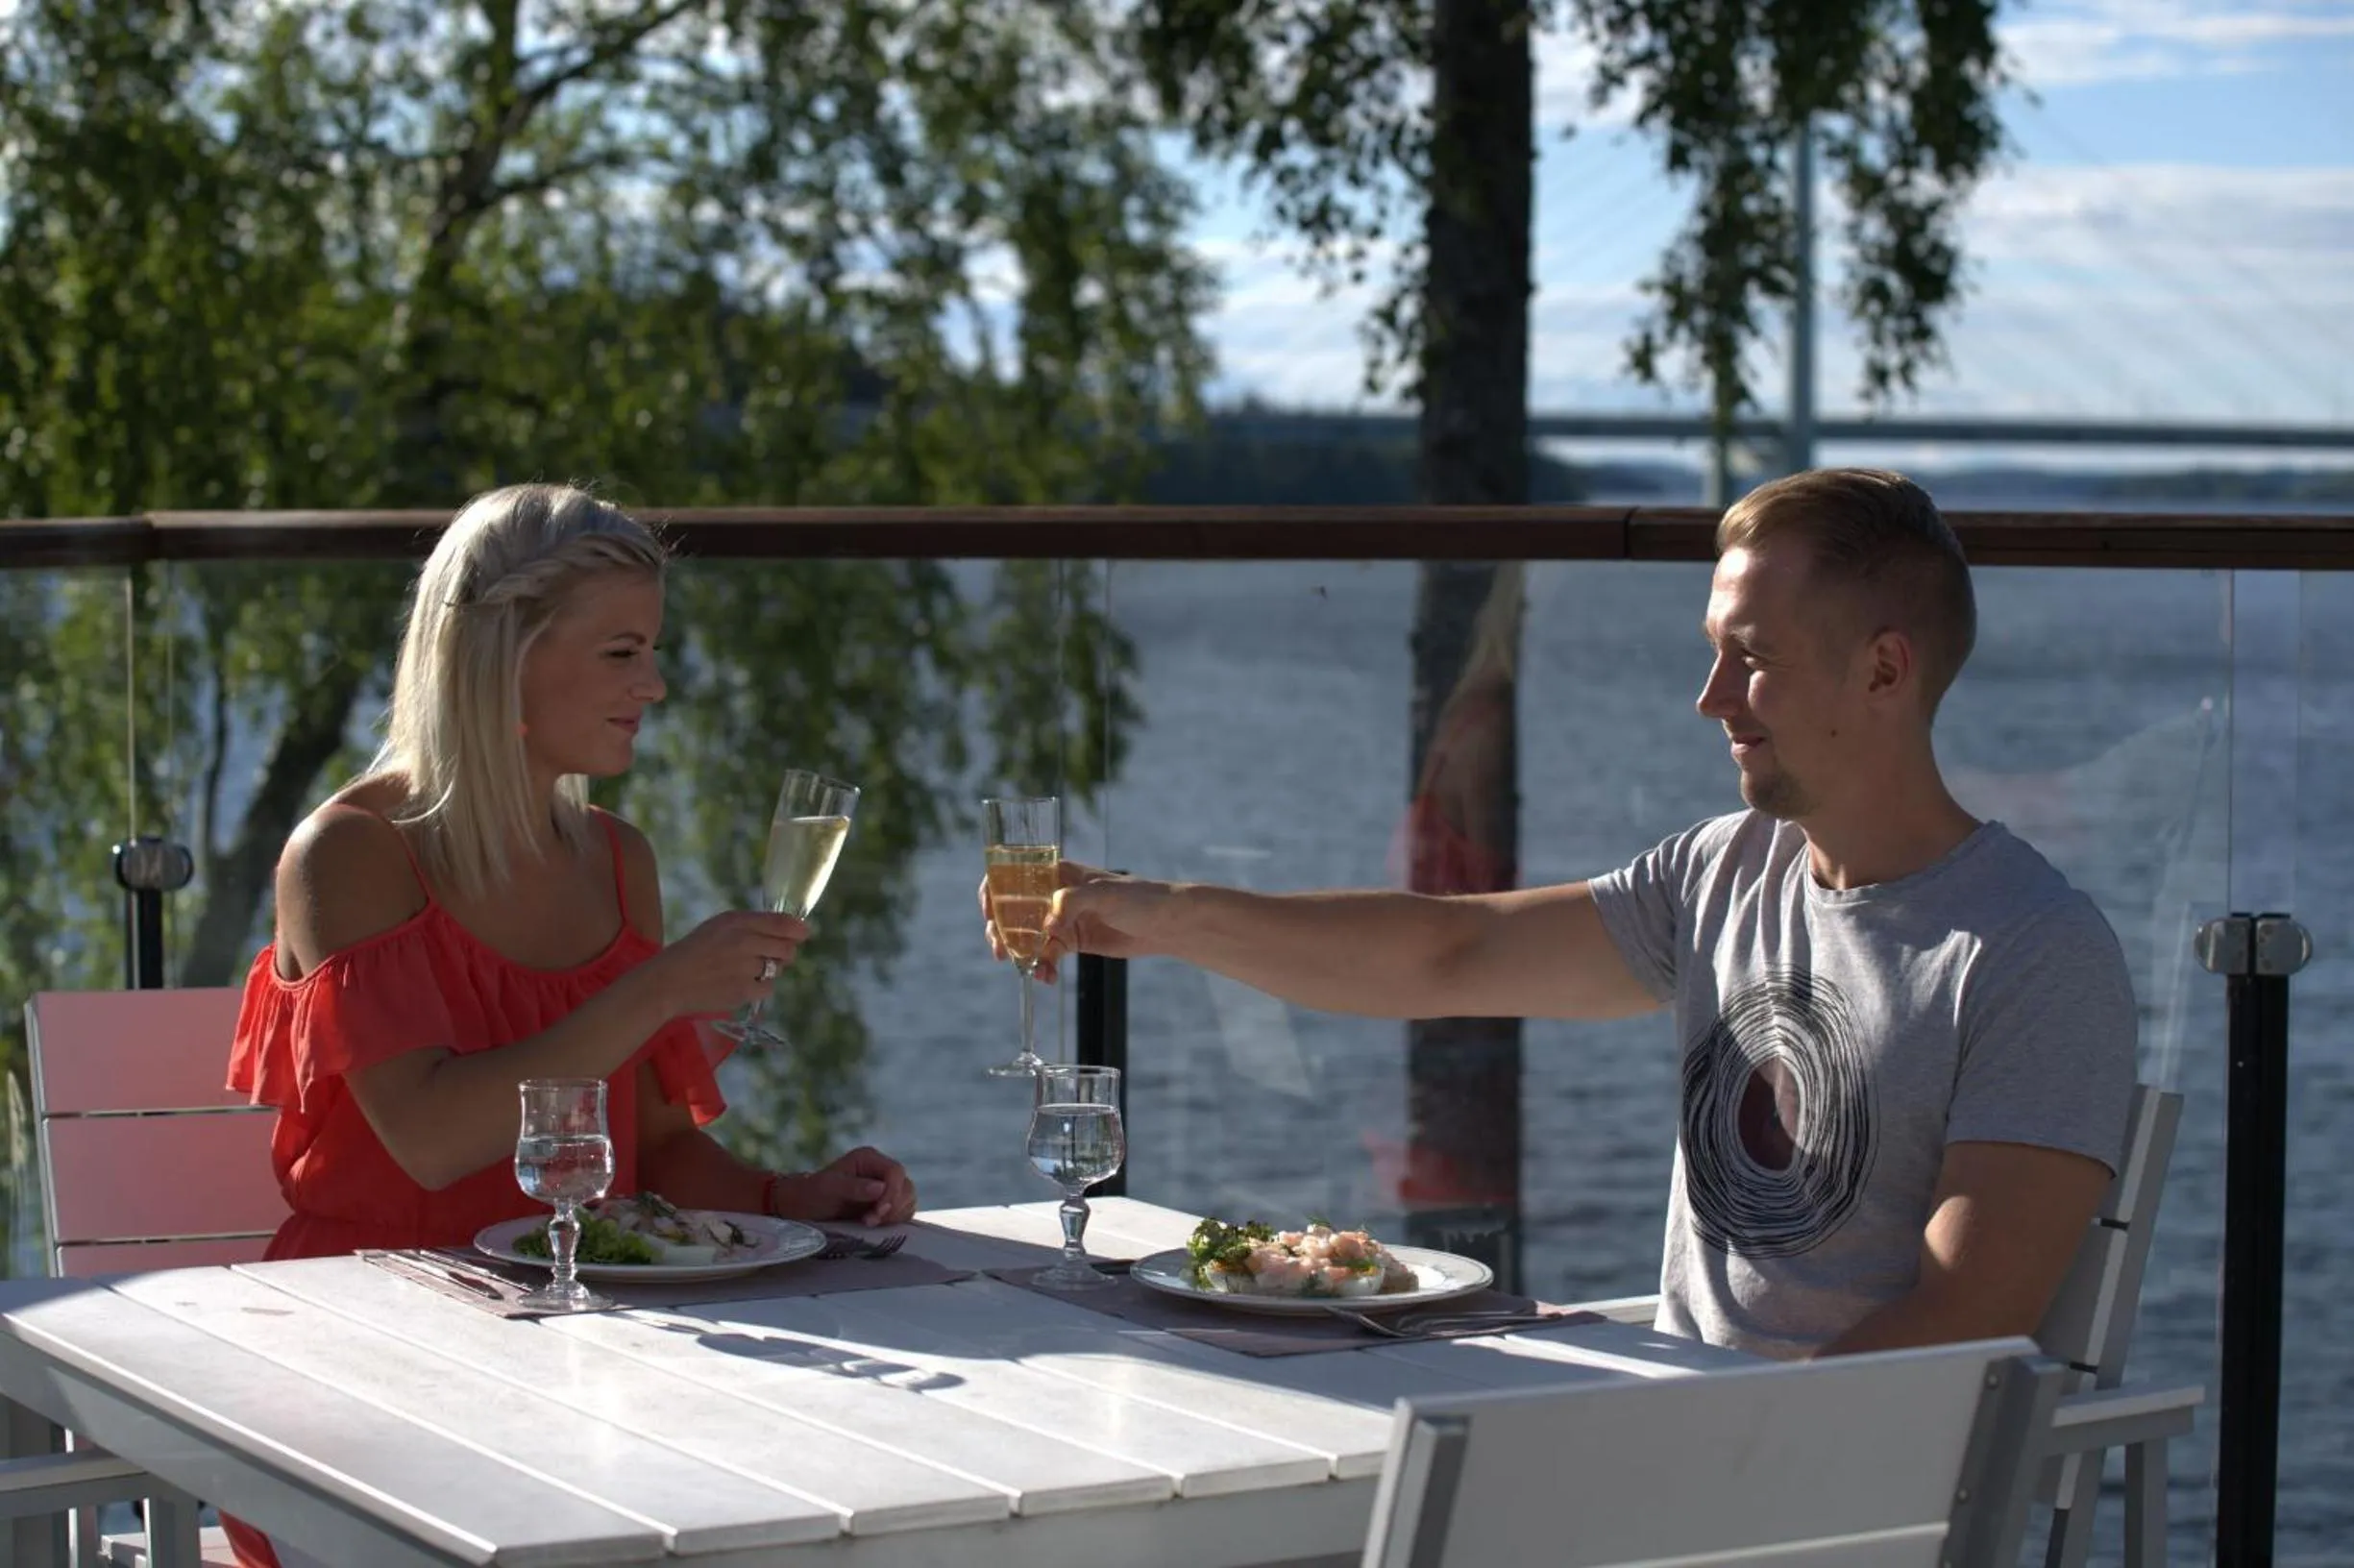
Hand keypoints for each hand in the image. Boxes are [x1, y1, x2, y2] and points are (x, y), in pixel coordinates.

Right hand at [644, 910, 807, 1018]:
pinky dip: (760, 987)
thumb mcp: (718, 927)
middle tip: (773, 957)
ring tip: (745, 971)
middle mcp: (743, 941)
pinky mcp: (744, 990)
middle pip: (786, 947)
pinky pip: (768, 988)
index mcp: (736, 922)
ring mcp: (744, 967)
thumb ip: (750, 925)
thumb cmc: (693, 952)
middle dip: (785, 953)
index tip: (804, 932)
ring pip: (778, 968)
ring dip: (769, 970)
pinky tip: (741, 984)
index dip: (798, 929)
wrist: (668, 982)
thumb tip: (789, 929)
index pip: (780, 922)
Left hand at [772, 1146, 917, 1225]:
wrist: (803, 1209)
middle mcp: (880, 1170)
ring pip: (908, 1200)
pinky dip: (894, 1221)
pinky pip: (902, 1212)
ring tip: (869, 1224)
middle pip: (905, 1186)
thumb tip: (880, 1188)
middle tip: (870, 1222)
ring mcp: (885, 1188)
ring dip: (894, 1216)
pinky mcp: (886, 1205)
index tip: (878, 1212)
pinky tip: (876, 1226)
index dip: (892, 1192)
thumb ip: (854, 1187)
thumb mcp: (829, 1188)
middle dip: (892, 1207)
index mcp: (869, 1158)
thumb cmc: (812, 1194)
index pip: (895, 1172)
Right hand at [976, 861, 1171, 983]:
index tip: (989, 914)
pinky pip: (1046, 956)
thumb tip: (1046, 924)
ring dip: (1021, 954)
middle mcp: (1054, 894)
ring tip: (1028, 970)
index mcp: (1057, 872)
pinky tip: (1047, 978)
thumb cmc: (1138, 897)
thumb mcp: (1104, 894)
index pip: (1013, 876)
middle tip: (1001, 952)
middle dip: (1002, 931)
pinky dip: (1043, 967)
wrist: (1165, 924)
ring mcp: (1061, 919)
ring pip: (1027, 937)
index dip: (994, 892)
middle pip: (1013, 911)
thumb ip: (1072, 903)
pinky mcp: (1071, 941)